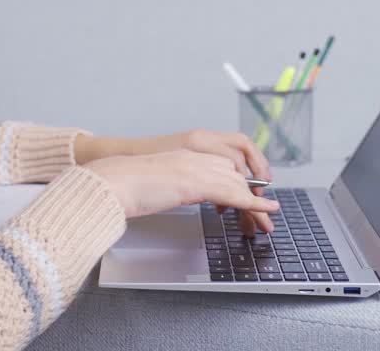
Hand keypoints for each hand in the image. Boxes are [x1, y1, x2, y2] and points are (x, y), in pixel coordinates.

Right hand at [84, 149, 279, 228]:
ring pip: (239, 185)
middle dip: (251, 198)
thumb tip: (175, 193)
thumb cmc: (124, 184)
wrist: (112, 182)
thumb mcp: (156, 181)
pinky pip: (234, 194)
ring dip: (255, 207)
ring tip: (266, 224)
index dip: (240, 184)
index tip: (249, 200)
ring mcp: (196, 167)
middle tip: (261, 219)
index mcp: (184, 155)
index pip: (223, 165)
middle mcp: (194, 156)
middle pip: (236, 175)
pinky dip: (255, 204)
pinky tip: (267, 211)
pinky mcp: (196, 182)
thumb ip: (172, 184)